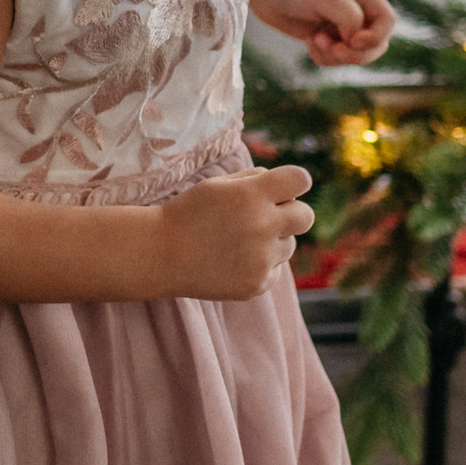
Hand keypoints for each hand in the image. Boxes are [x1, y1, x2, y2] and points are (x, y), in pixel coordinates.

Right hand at [159, 164, 314, 300]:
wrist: (159, 254)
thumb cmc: (188, 213)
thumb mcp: (217, 185)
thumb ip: (254, 180)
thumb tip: (286, 186)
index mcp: (252, 195)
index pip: (301, 180)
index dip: (295, 182)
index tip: (284, 188)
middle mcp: (263, 226)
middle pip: (306, 216)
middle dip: (291, 213)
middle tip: (268, 216)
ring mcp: (262, 259)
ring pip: (289, 245)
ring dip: (272, 241)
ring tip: (238, 241)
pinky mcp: (257, 284)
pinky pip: (274, 270)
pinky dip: (259, 265)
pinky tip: (231, 261)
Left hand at [250, 0, 394, 65]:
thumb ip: (348, 16)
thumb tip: (357, 41)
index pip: (387, 20)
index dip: (377, 36)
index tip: (354, 41)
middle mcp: (353, 11)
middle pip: (376, 44)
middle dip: (357, 53)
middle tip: (335, 50)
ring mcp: (338, 26)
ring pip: (355, 55)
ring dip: (337, 56)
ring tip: (315, 41)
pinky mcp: (321, 37)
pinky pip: (334, 59)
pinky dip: (323, 57)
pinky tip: (309, 42)